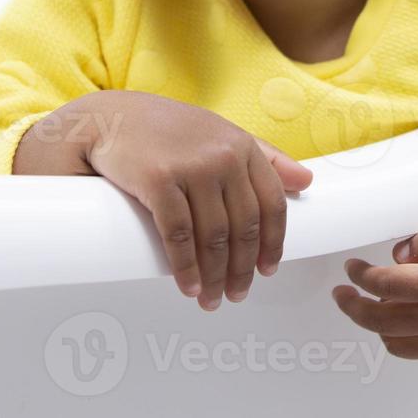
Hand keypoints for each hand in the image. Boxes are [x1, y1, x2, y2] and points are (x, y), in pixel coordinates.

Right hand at [76, 90, 313, 309]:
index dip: (273, 243)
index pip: (272, 203)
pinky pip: (179, 235)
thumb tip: (307, 182)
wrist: (110, 118)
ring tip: (212, 299)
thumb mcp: (222, 133)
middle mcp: (223, 155)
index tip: (268, 271)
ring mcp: (192, 167)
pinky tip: (189, 287)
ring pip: (214, 236)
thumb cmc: (167, 130)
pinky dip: (186, 268)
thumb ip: (265, 155)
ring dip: (215, 276)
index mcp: (243, 145)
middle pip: (245, 226)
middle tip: (237, 295)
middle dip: (243, 269)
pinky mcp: (158, 180)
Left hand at [330, 209, 417, 365]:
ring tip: (375, 307)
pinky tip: (414, 316)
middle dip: (354, 308)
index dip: (362, 277)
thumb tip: (399, 255)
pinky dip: (410, 338)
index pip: (387, 287)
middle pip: (383, 323)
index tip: (352, 268)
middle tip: (343, 294)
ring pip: (400, 347)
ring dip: (379, 328)